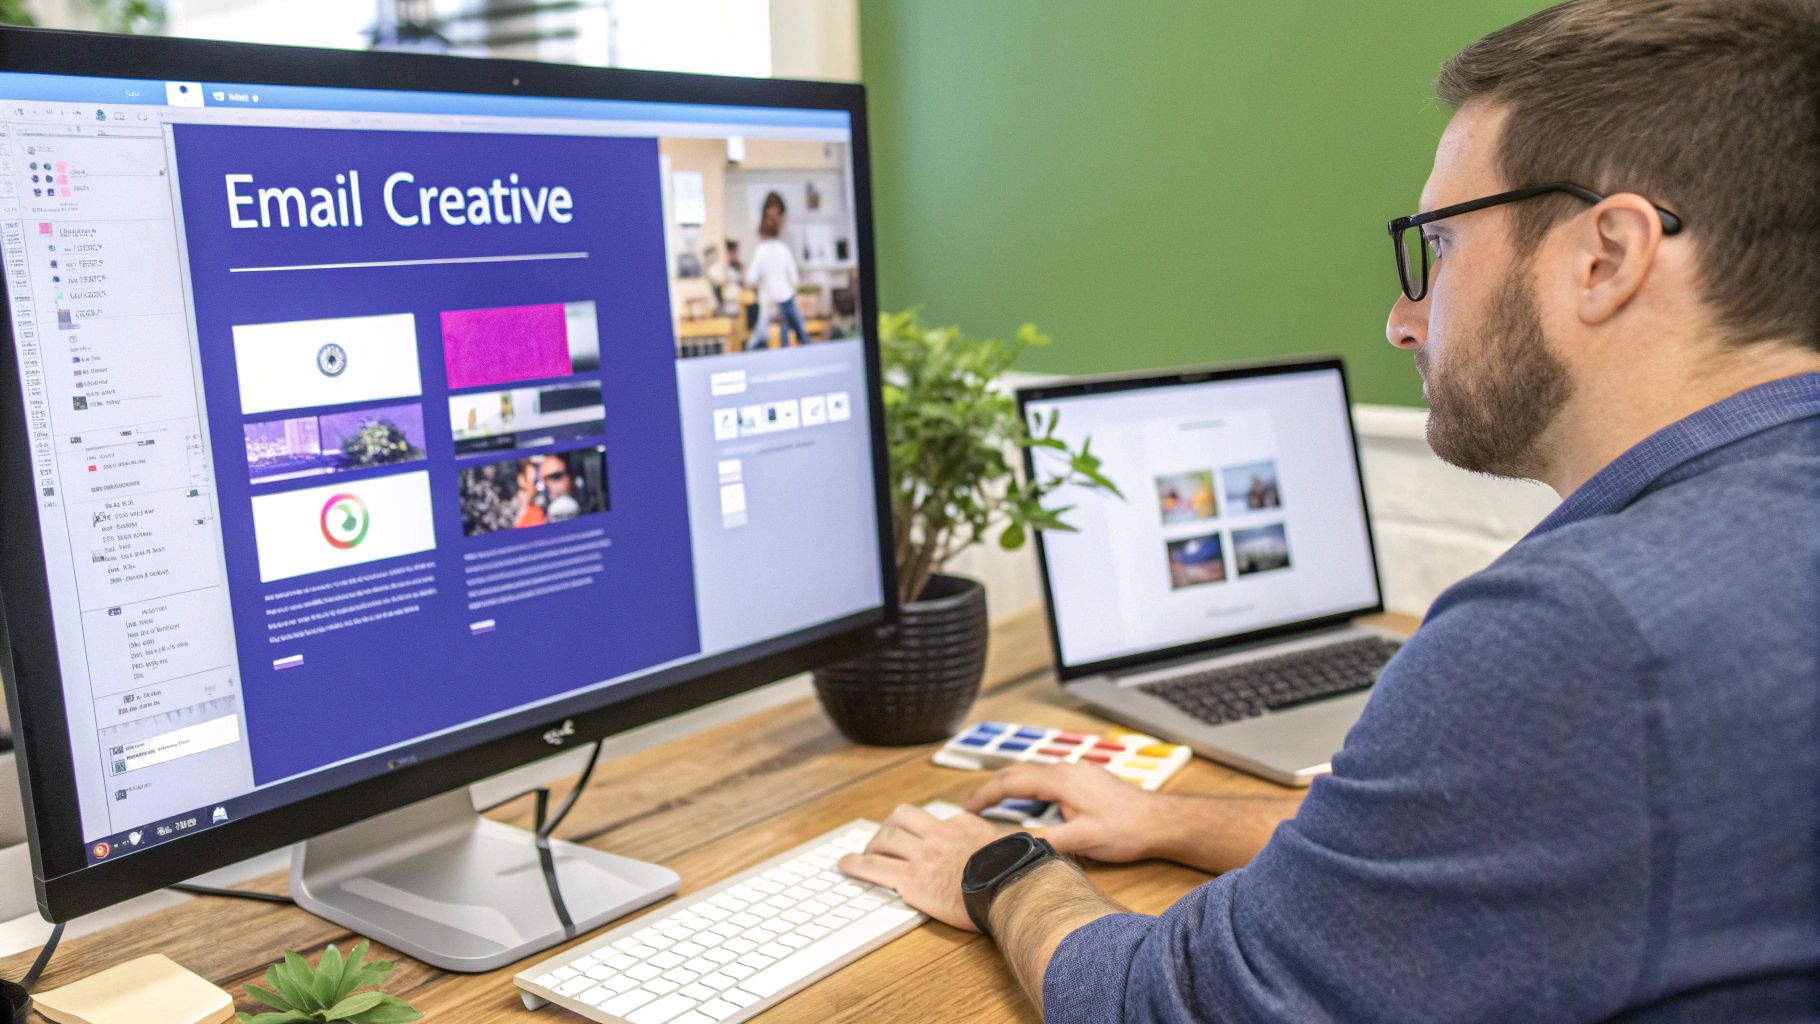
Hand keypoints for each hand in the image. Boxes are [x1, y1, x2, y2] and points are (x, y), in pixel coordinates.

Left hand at [836, 804, 1004, 930]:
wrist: (1011, 887)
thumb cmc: (1018, 872)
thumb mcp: (1017, 848)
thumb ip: (1009, 846)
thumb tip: (1028, 849)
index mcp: (964, 826)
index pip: (937, 819)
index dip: (924, 828)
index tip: (922, 835)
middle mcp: (939, 835)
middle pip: (903, 818)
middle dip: (890, 827)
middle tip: (883, 838)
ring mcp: (923, 856)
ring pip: (886, 838)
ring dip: (871, 844)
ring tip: (863, 853)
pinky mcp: (911, 879)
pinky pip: (874, 867)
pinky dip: (855, 864)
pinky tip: (844, 865)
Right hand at [966, 762, 1169, 862]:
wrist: (1160, 821)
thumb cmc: (1126, 829)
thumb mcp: (1081, 840)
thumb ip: (1043, 841)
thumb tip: (1010, 844)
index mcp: (1060, 780)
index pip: (1010, 783)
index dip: (984, 796)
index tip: (967, 810)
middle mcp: (1066, 770)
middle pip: (1018, 774)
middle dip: (992, 791)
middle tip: (973, 809)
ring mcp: (1077, 772)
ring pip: (1033, 777)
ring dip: (1012, 791)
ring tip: (995, 809)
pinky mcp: (1085, 780)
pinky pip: (1048, 781)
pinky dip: (1030, 792)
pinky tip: (1030, 808)